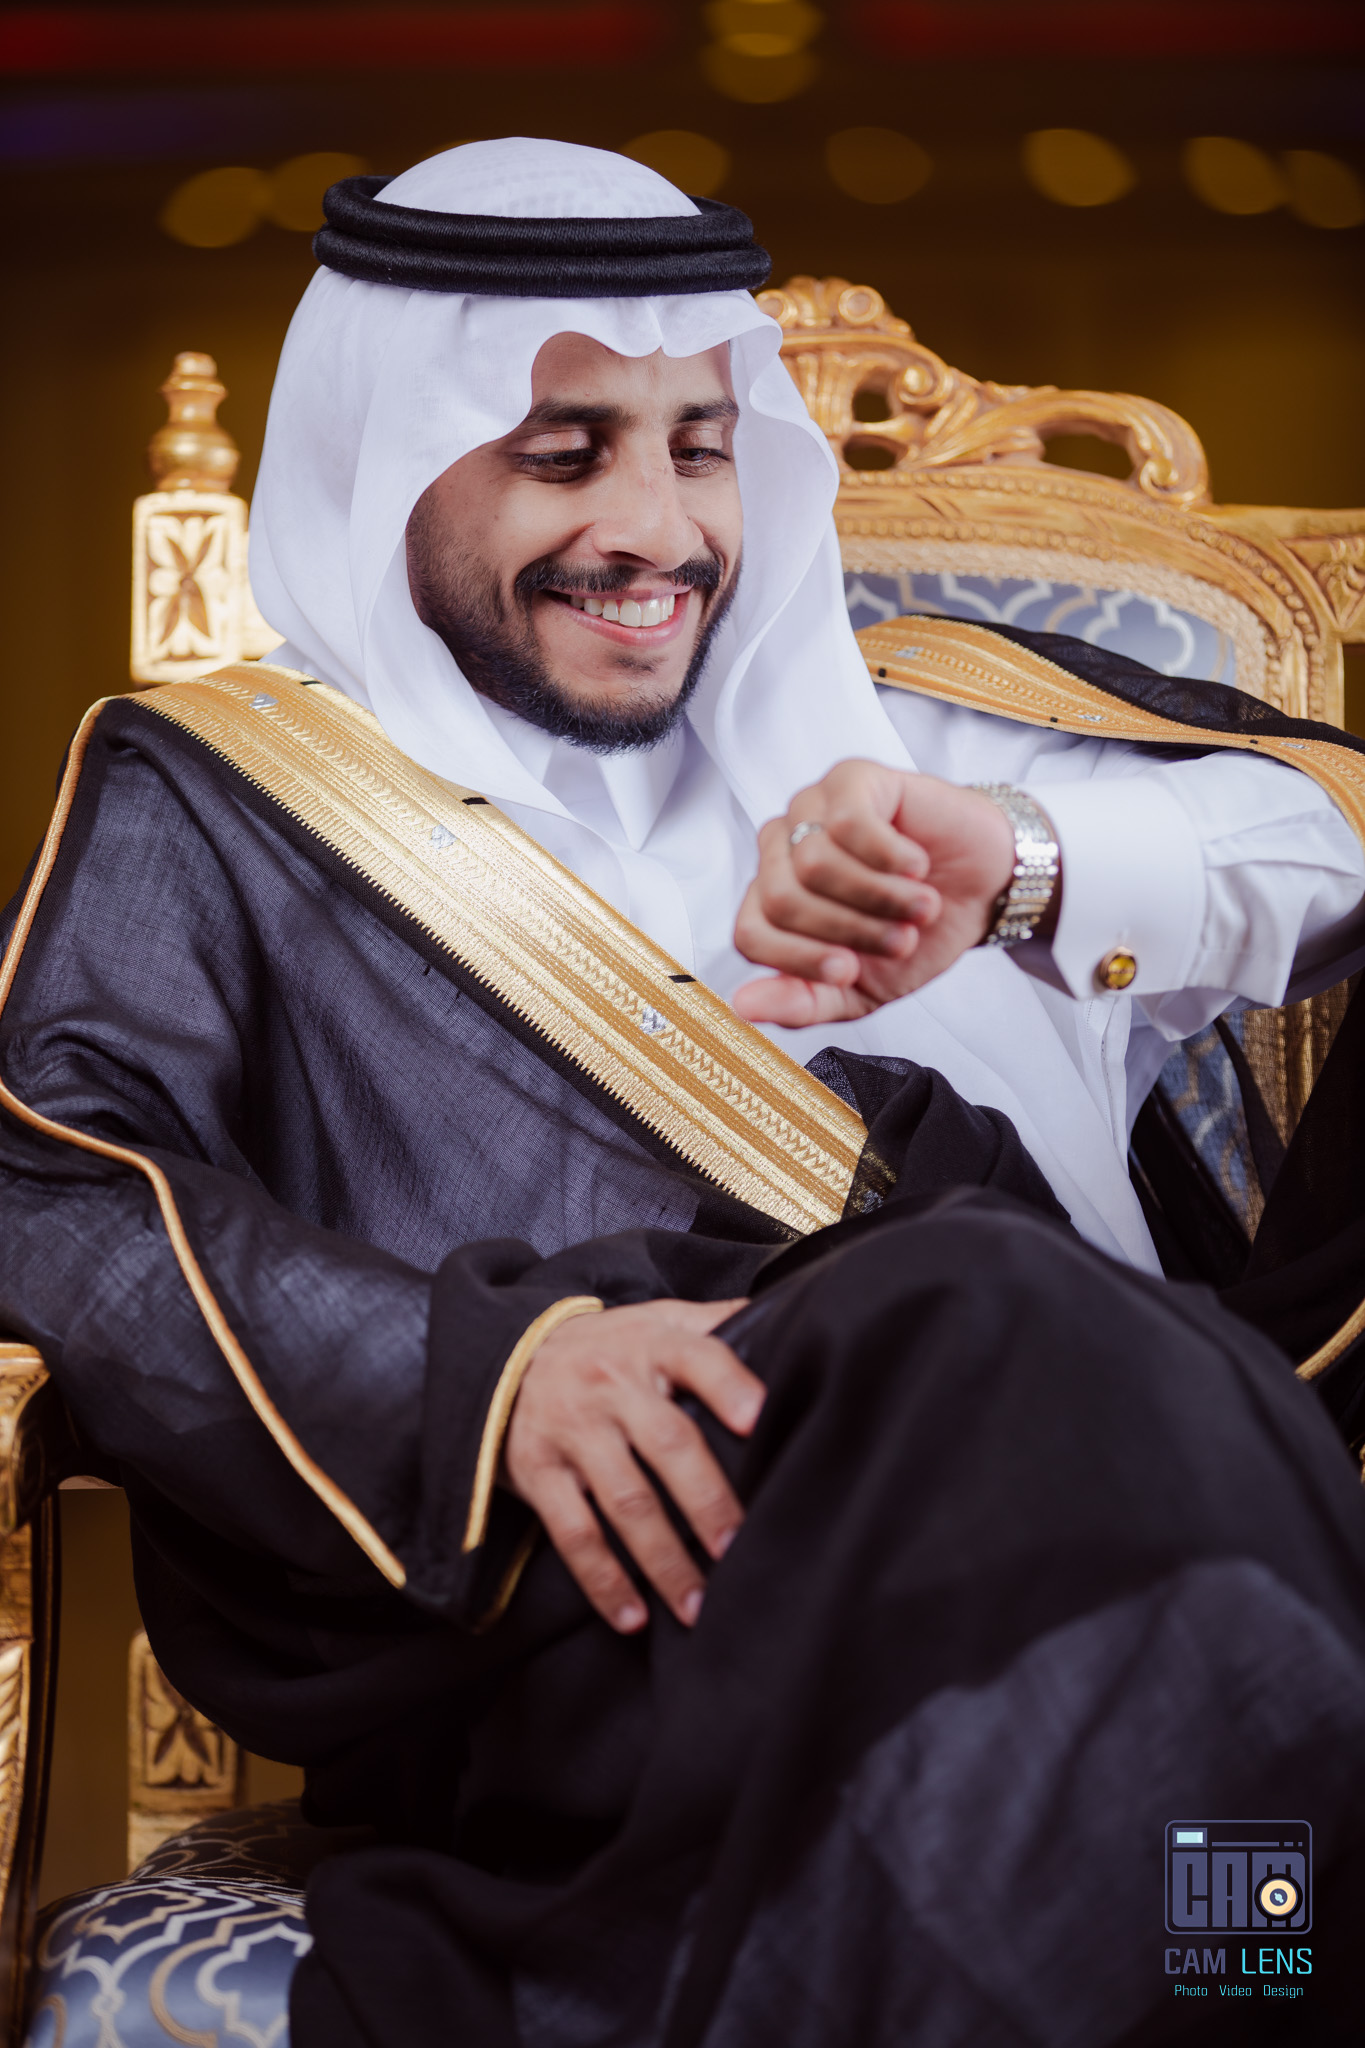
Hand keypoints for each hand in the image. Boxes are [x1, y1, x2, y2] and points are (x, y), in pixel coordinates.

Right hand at [502, 1298, 759, 1632]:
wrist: (507, 1356)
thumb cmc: (607, 1346)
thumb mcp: (655, 1318)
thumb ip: (715, 1322)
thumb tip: (791, 1313)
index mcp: (650, 1344)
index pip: (697, 1357)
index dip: (728, 1384)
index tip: (758, 1418)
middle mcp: (611, 1386)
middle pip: (668, 1444)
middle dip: (706, 1501)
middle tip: (738, 1548)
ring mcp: (573, 1431)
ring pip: (625, 1501)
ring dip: (663, 1560)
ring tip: (698, 1606)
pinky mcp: (539, 1473)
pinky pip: (573, 1534)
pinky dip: (603, 1580)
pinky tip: (633, 1617)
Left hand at [732, 762, 1015, 1025]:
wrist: (984, 891)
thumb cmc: (918, 932)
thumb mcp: (859, 990)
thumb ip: (802, 1002)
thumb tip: (745, 1007)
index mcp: (774, 900)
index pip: (750, 934)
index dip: (800, 960)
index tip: (850, 970)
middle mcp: (783, 850)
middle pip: (783, 900)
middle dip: (851, 931)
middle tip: (901, 937)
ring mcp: (813, 809)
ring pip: (815, 863)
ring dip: (880, 896)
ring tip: (919, 905)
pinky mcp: (851, 779)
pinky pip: (849, 823)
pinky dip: (892, 857)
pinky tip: (917, 864)